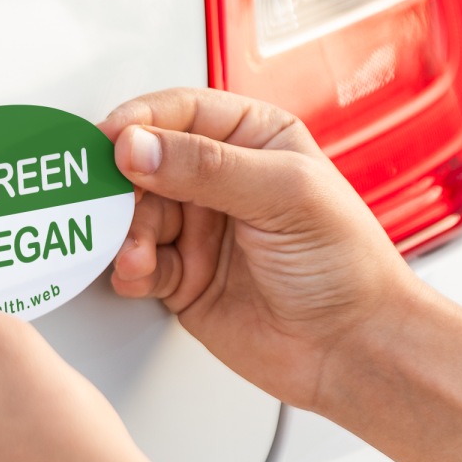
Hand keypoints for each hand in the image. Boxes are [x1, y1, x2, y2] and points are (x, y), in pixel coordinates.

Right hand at [99, 87, 416, 411]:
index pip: (181, 112)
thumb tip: (138, 146)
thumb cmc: (345, 264)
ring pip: (136, 215)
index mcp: (252, 139)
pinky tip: (141, 273)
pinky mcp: (184, 275)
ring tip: (139, 252)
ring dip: (128, 233)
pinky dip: (132, 268)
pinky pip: (139, 262)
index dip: (140, 122)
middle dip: (125, 185)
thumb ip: (206, 167)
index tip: (109, 139)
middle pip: (146, 164)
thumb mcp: (284, 195)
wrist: (352, 349)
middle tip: (111, 201)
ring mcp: (199, 228)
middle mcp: (220, 180)